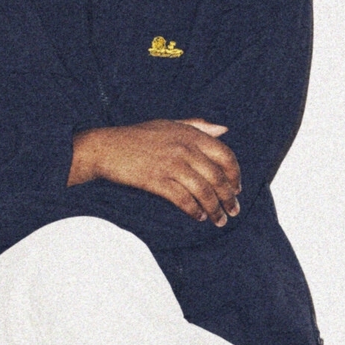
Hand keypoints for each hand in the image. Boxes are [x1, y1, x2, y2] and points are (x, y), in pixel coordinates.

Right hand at [70, 119, 240, 225]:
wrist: (107, 147)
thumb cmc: (138, 136)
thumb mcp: (170, 124)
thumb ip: (198, 126)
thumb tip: (224, 130)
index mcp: (191, 134)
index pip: (225, 155)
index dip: (235, 175)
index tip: (237, 189)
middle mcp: (185, 148)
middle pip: (217, 177)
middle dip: (229, 198)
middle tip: (233, 211)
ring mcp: (171, 164)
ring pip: (204, 191)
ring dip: (215, 209)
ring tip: (220, 220)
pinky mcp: (158, 180)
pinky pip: (184, 200)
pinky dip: (194, 210)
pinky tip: (198, 217)